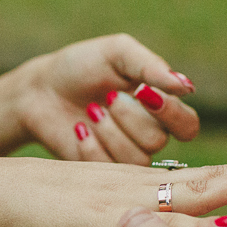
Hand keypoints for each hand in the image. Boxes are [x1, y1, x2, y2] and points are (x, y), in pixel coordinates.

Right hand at [0, 144, 226, 226]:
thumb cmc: (38, 211)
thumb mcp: (92, 222)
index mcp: (141, 191)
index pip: (203, 179)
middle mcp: (141, 190)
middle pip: (211, 178)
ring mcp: (127, 203)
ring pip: (195, 193)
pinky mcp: (108, 223)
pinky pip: (163, 226)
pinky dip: (200, 224)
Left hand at [12, 34, 198, 163]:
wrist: (39, 90)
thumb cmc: (81, 67)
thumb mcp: (116, 54)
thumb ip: (151, 67)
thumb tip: (187, 87)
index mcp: (160, 109)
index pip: (187, 125)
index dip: (171, 113)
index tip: (142, 93)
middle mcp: (148, 137)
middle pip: (158, 141)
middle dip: (129, 117)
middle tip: (107, 98)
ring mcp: (124, 158)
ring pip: (136, 160)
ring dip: (109, 131)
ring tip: (90, 111)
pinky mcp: (100, 173)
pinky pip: (109, 170)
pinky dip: (92, 147)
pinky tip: (79, 129)